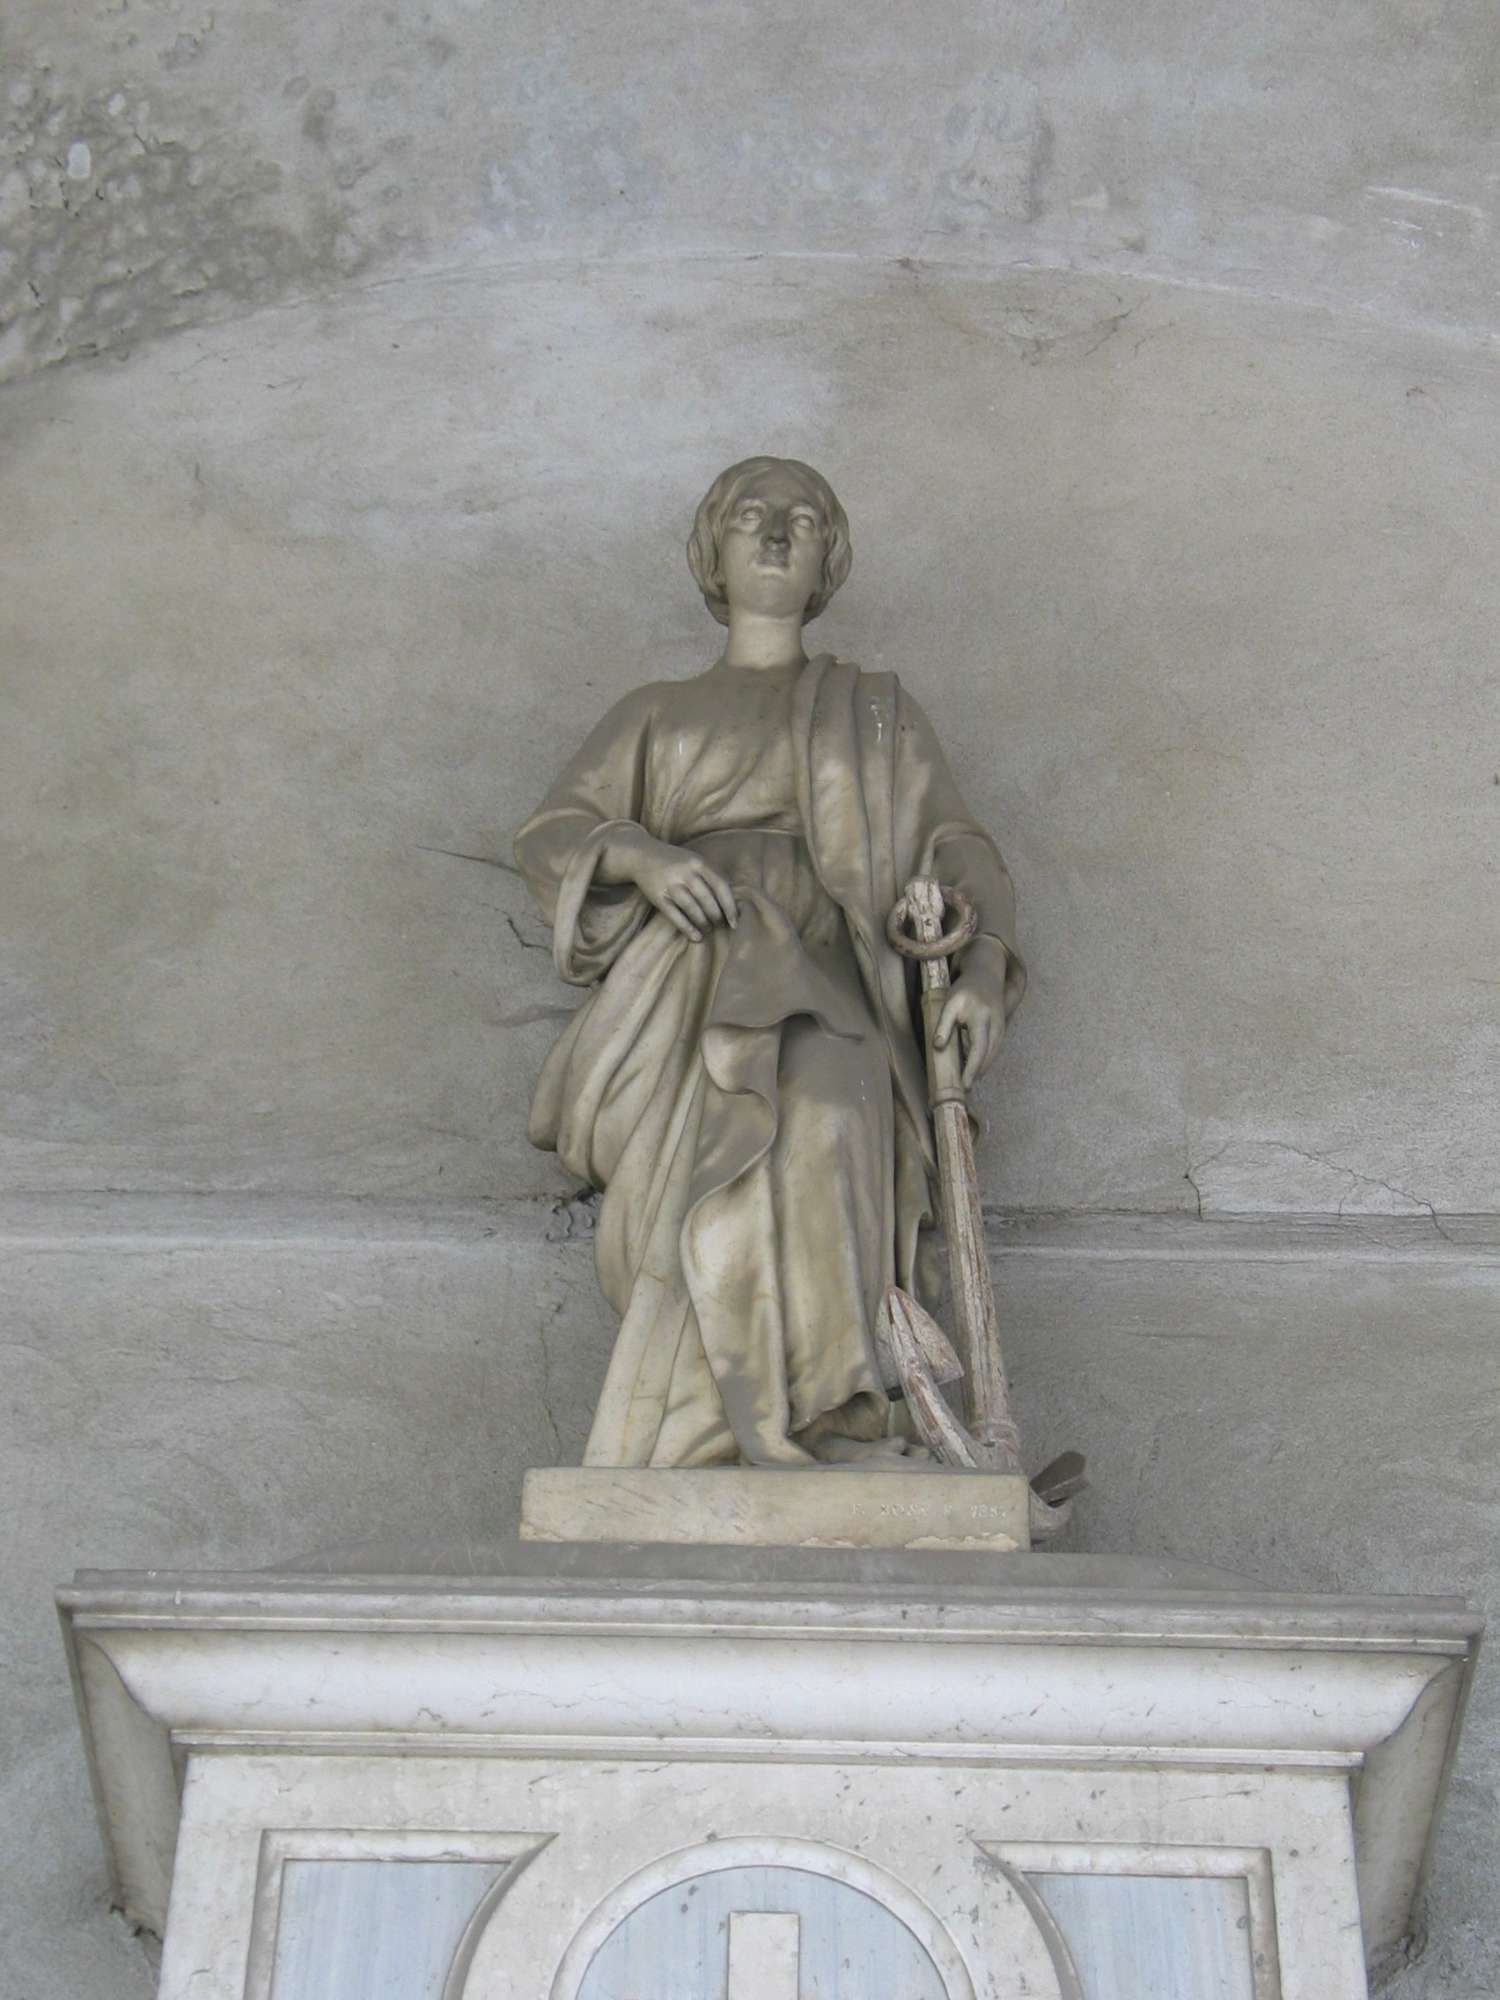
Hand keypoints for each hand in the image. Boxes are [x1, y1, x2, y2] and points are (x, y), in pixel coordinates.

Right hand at [606, 830, 736, 941]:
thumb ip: (711, 876)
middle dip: (716, 917)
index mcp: (699, 863)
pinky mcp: (658, 897)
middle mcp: (685, 873)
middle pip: (707, 900)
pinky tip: (696, 937)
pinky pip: (675, 916)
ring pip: (693, 909)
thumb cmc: (676, 862)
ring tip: (708, 929)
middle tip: (720, 925)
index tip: (735, 922)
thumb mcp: (694, 861)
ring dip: (703, 923)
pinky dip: (687, 928)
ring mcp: (671, 884)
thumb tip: (731, 903)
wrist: (642, 856)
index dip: (730, 906)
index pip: (720, 886)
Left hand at [932, 983, 1004, 1088]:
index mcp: (981, 1018)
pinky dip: (985, 1060)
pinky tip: (975, 1068)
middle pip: (988, 1055)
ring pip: (993, 1054)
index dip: (972, 1068)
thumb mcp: (949, 1003)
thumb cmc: (965, 990)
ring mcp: (1001, 1028)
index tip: (965, 1085)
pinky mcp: (1002, 1030)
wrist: (987, 976)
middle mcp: (995, 1025)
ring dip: (981, 1069)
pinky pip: (994, 1049)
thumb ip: (943, 1025)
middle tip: (964, 1089)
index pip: (978, 1049)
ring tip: (968, 1082)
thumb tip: (938, 1047)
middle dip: (977, 1073)